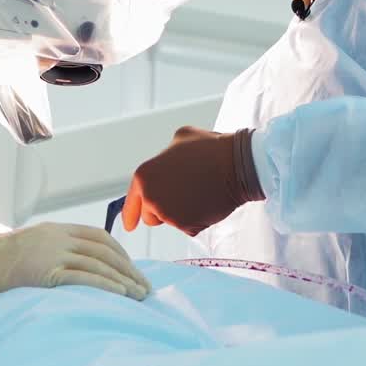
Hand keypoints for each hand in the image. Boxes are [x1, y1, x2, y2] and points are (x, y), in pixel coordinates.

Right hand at [0, 223, 151, 309]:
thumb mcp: (22, 252)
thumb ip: (45, 256)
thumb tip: (66, 275)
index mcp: (51, 230)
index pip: (97, 237)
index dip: (120, 255)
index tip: (133, 272)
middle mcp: (54, 236)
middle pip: (104, 250)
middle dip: (129, 269)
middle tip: (145, 288)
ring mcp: (48, 251)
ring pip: (98, 263)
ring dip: (124, 280)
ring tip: (140, 297)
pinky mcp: (41, 271)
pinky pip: (82, 277)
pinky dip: (106, 285)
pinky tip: (120, 296)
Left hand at [122, 126, 263, 236]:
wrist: (236, 165)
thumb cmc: (210, 148)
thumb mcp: (180, 138)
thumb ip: (164, 155)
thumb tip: (165, 162)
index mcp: (144, 175)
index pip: (131, 202)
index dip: (130, 214)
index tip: (129, 225)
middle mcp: (151, 197)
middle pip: (150, 216)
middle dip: (162, 210)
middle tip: (183, 193)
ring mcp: (168, 213)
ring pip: (171, 221)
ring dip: (180, 213)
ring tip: (198, 192)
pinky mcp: (186, 226)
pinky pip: (188, 227)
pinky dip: (197, 219)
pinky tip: (207, 201)